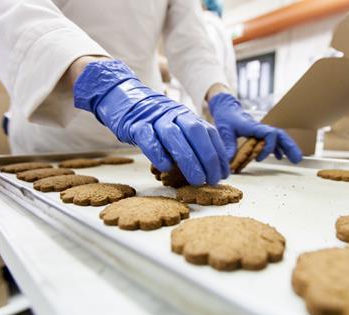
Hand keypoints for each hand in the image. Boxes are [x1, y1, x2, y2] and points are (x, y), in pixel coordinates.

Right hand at [73, 60, 228, 185]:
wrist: (125, 100)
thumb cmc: (155, 123)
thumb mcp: (177, 126)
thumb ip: (192, 142)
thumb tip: (212, 168)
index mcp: (187, 116)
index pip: (209, 133)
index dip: (219, 154)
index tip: (223, 174)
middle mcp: (174, 114)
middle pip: (196, 133)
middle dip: (208, 158)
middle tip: (212, 180)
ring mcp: (155, 118)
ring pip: (175, 137)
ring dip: (189, 160)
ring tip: (196, 180)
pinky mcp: (135, 126)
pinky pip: (148, 139)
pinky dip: (158, 154)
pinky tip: (166, 168)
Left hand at [208, 93, 302, 162]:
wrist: (226, 107)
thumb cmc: (226, 117)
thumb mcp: (224, 131)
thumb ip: (228, 145)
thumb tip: (228, 161)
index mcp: (254, 126)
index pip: (270, 134)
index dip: (268, 147)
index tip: (258, 158)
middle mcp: (260, 128)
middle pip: (280, 136)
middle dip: (290, 147)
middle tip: (297, 159)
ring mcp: (261, 131)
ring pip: (279, 138)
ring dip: (288, 148)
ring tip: (296, 160)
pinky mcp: (259, 133)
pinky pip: (272, 140)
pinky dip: (278, 148)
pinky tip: (280, 157)